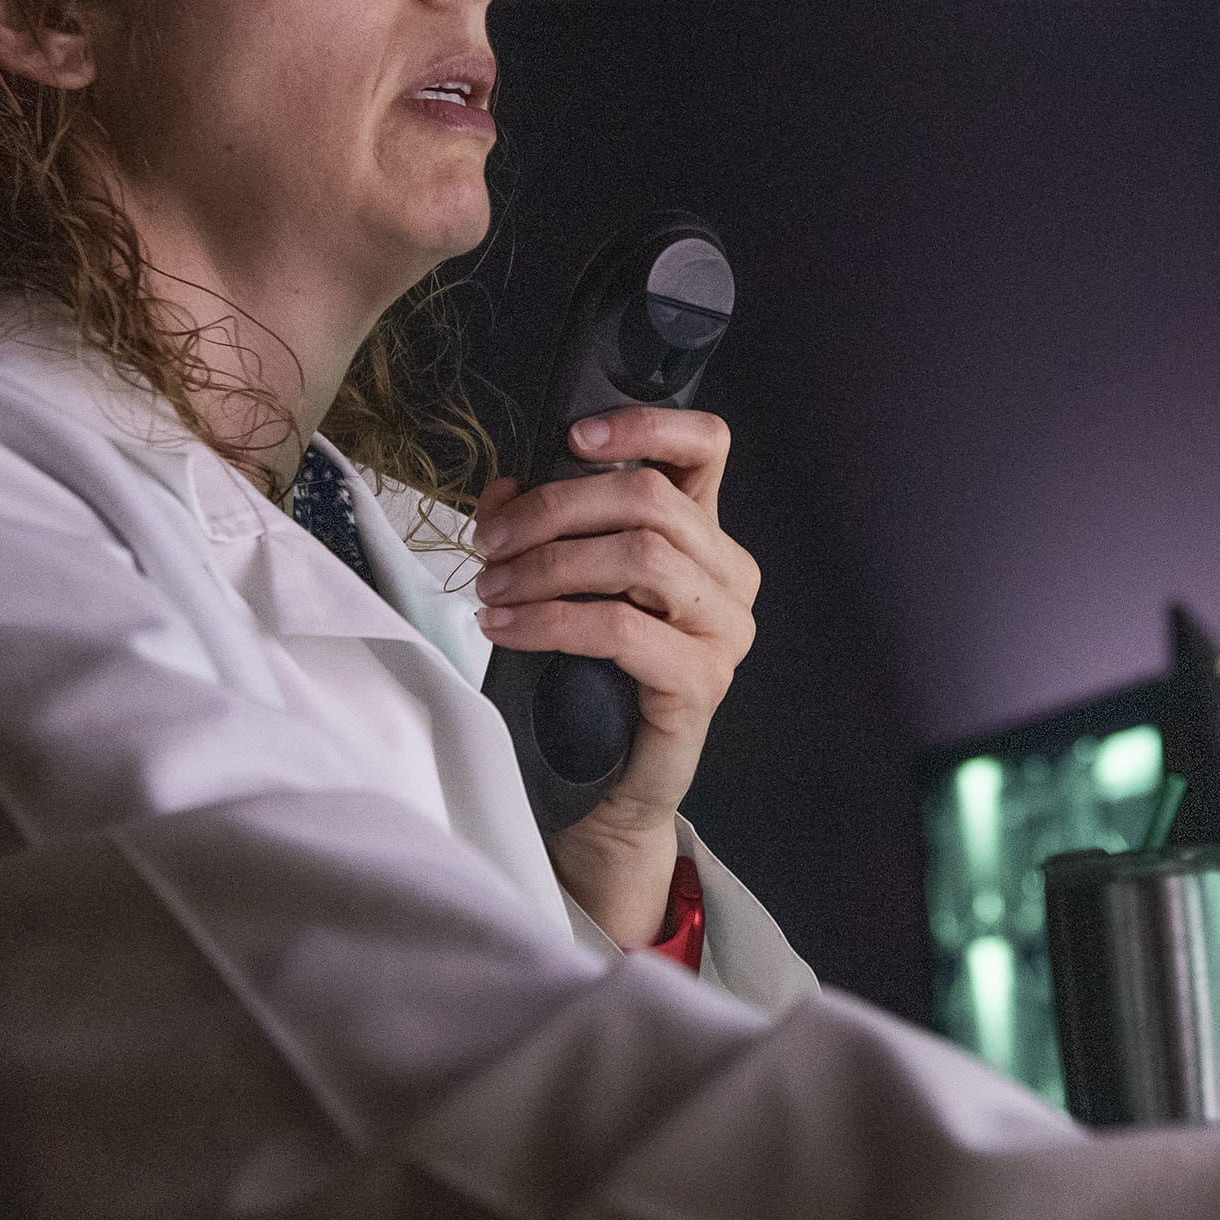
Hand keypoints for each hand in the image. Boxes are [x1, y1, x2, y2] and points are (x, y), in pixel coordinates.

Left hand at [472, 406, 758, 947]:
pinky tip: (505, 627)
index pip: (707, 446)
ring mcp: (723, 629)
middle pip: (650, 499)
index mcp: (704, 537)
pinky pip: (621, 627)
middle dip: (555, 510)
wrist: (600, 794)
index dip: (645, 424)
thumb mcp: (560, 587)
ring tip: (491, 590)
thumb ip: (542, 529)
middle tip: (490, 544)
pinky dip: (551, 620)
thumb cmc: (584, 685)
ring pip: (638, 555)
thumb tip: (504, 486)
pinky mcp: (701, 680)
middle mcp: (728, 575)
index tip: (574, 437)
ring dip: (547, 564)